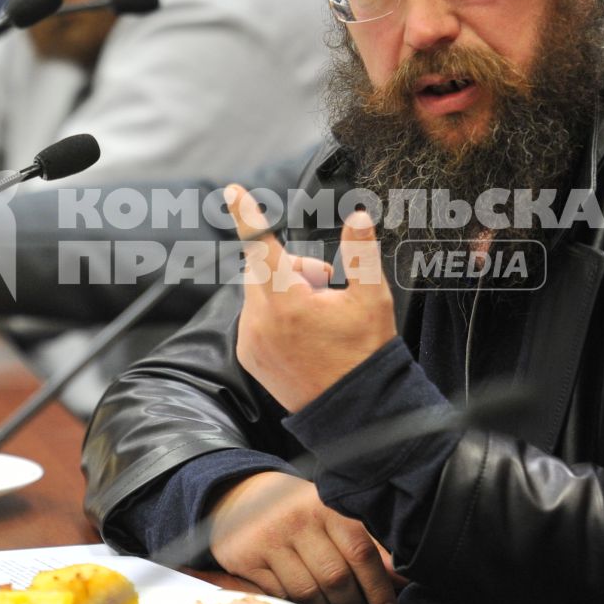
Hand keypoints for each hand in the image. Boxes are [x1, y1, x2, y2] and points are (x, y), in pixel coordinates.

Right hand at [207, 472, 396, 603]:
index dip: (377, 587)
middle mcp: (298, 520)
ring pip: (308, 594)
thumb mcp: (331, 515)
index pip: (360, 551)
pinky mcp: (247, 560)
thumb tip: (401, 578)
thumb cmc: (298, 511)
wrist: (240, 496)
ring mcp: (270, 540)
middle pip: (336, 578)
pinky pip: (282, 597)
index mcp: (327, 506)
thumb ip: (365, 544)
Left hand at [229, 185, 394, 412]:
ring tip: (317, 315)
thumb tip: (357, 217)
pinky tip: (302, 334)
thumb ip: (360, 253)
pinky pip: (254, 317)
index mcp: (287, 302)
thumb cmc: (365, 355)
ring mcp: (250, 340)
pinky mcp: (248, 355)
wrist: (354, 411)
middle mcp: (260, 320)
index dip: (246, 214)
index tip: (232, 192)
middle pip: (262, 267)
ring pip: (258, 291)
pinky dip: (273, 314)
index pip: (261, 245)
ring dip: (283, 290)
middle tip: (325, 285)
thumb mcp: (372, 299)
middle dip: (291, 266)